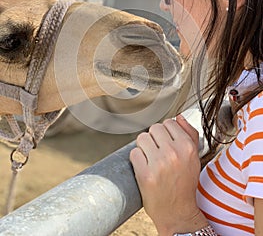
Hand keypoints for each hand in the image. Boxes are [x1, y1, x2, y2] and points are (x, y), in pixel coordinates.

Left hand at [130, 115, 206, 234]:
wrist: (177, 212)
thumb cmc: (185, 183)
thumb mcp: (194, 157)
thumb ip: (190, 134)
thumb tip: (179, 117)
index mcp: (187, 147)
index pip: (169, 123)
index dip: (165, 133)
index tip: (166, 143)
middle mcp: (174, 153)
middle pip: (154, 128)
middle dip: (154, 138)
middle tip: (157, 151)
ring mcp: (159, 163)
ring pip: (142, 138)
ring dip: (143, 147)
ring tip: (150, 159)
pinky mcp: (145, 174)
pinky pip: (134, 153)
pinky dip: (137, 159)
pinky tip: (144, 167)